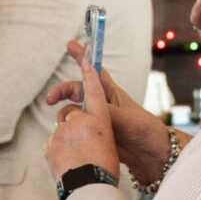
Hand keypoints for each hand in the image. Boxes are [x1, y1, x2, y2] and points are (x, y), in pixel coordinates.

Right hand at [46, 39, 171, 184]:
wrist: (150, 154)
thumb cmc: (143, 130)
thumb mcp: (123, 117)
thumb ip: (103, 111)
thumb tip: (84, 109)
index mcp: (110, 93)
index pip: (93, 70)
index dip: (83, 57)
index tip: (71, 45)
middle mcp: (101, 103)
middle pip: (76, 90)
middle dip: (61, 91)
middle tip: (50, 99)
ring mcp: (97, 118)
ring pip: (74, 110)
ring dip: (63, 112)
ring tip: (60, 121)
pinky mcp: (94, 133)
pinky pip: (76, 127)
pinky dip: (68, 127)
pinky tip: (64, 133)